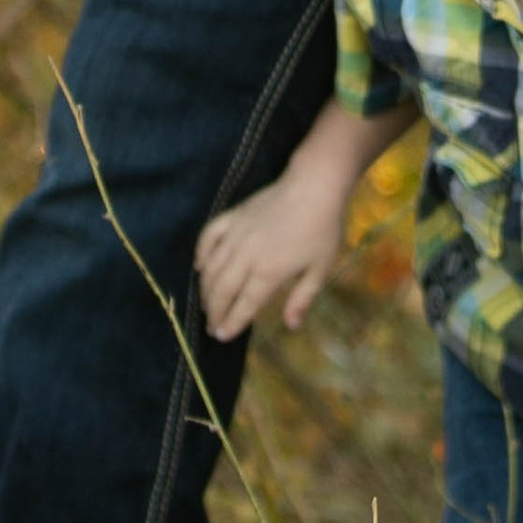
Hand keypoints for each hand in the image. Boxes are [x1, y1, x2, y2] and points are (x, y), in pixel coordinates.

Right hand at [196, 169, 346, 339]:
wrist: (314, 186)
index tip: (223, 336)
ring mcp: (236, 234)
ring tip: (207, 305)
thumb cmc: (322, 229)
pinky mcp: (232, 216)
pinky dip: (201, 252)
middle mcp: (247, 255)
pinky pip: (208, 236)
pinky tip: (200, 266)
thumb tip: (291, 326)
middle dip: (214, 312)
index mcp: (270, 271)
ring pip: (211, 267)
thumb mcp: (320, 268)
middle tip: (211, 327)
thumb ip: (302, 298)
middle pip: (222, 290)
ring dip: (205, 290)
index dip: (231, 323)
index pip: (244, 305)